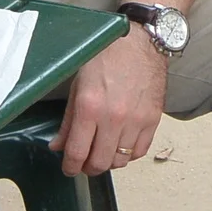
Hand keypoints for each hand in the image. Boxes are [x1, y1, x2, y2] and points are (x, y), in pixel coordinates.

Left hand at [57, 31, 168, 175]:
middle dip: (88, 168)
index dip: (70, 167)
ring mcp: (135, 120)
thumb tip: (58, 145)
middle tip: (84, 163)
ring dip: (108, 161)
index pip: (77, 153)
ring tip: (103, 152)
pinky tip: (121, 144)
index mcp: (90, 107)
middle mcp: (113, 117)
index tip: (69, 168)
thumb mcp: (78, 85)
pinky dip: (128, 154)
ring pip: (120, 161)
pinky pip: (139, 151)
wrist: (140, 42)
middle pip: (99, 163)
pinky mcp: (152, 119)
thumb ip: (68, 120)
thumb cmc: (107, 57)